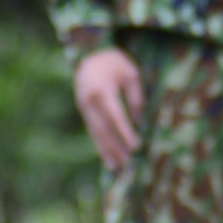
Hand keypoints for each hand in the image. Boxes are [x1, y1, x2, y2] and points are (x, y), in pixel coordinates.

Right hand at [73, 45, 145, 169]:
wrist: (89, 55)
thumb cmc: (114, 63)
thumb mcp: (130, 74)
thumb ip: (135, 97)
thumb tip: (139, 121)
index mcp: (102, 90)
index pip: (115, 116)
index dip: (125, 132)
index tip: (135, 146)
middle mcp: (89, 101)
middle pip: (103, 129)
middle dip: (115, 147)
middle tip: (127, 162)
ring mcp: (83, 107)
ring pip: (95, 132)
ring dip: (106, 150)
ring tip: (116, 166)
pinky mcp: (83, 111)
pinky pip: (92, 130)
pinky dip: (100, 145)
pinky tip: (107, 157)